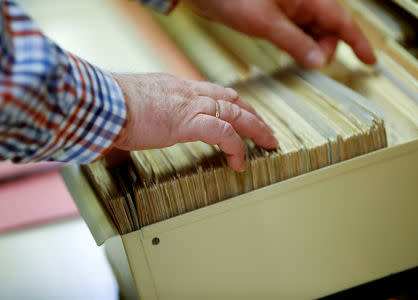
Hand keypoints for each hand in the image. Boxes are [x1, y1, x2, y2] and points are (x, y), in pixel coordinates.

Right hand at [106, 73, 277, 170]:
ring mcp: (190, 106)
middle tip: (266, 131)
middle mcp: (188, 92)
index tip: (243, 115)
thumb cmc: (110, 107)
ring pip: (236, 114)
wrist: (102, 103)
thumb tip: (130, 135)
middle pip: (233, 100)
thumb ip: (142, 119)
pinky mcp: (188, 122)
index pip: (215, 92)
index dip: (234, 104)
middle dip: (253, 115)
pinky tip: (239, 162)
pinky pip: (223, 134)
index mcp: (177, 88)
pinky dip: (236, 148)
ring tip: (268, 143)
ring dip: (256, 129)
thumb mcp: (135, 107)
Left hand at [183, 0, 375, 67]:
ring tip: (298, 60)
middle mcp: (303, 2)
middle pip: (328, 30)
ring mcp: (290, 9)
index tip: (370, 61)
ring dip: (310, 49)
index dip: (358, 43)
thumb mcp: (267, 23)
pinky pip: (296, 32)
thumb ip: (294, 42)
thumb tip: (317, 61)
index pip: (342, 22)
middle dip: (325, 50)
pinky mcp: (276, 15)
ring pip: (312, 32)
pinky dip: (297, 45)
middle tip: (311, 65)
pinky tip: (291, 53)